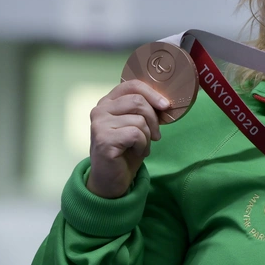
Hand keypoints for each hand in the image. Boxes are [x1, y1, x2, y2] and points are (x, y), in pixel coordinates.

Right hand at [87, 80, 169, 197]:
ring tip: (140, 146)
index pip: (132, 85)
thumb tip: (164, 101)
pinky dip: (142, 145)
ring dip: (147, 136)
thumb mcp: (137, 125)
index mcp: (108, 102)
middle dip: (153, 119)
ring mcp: (99, 124)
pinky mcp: (103, 139)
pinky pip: (136, 134)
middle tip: (155, 135)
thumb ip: (144, 110)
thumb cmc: (126, 150)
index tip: (165, 106)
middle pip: (138, 101)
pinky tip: (136, 152)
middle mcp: (100, 109)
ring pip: (139, 120)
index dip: (152, 93)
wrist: (113, 178)